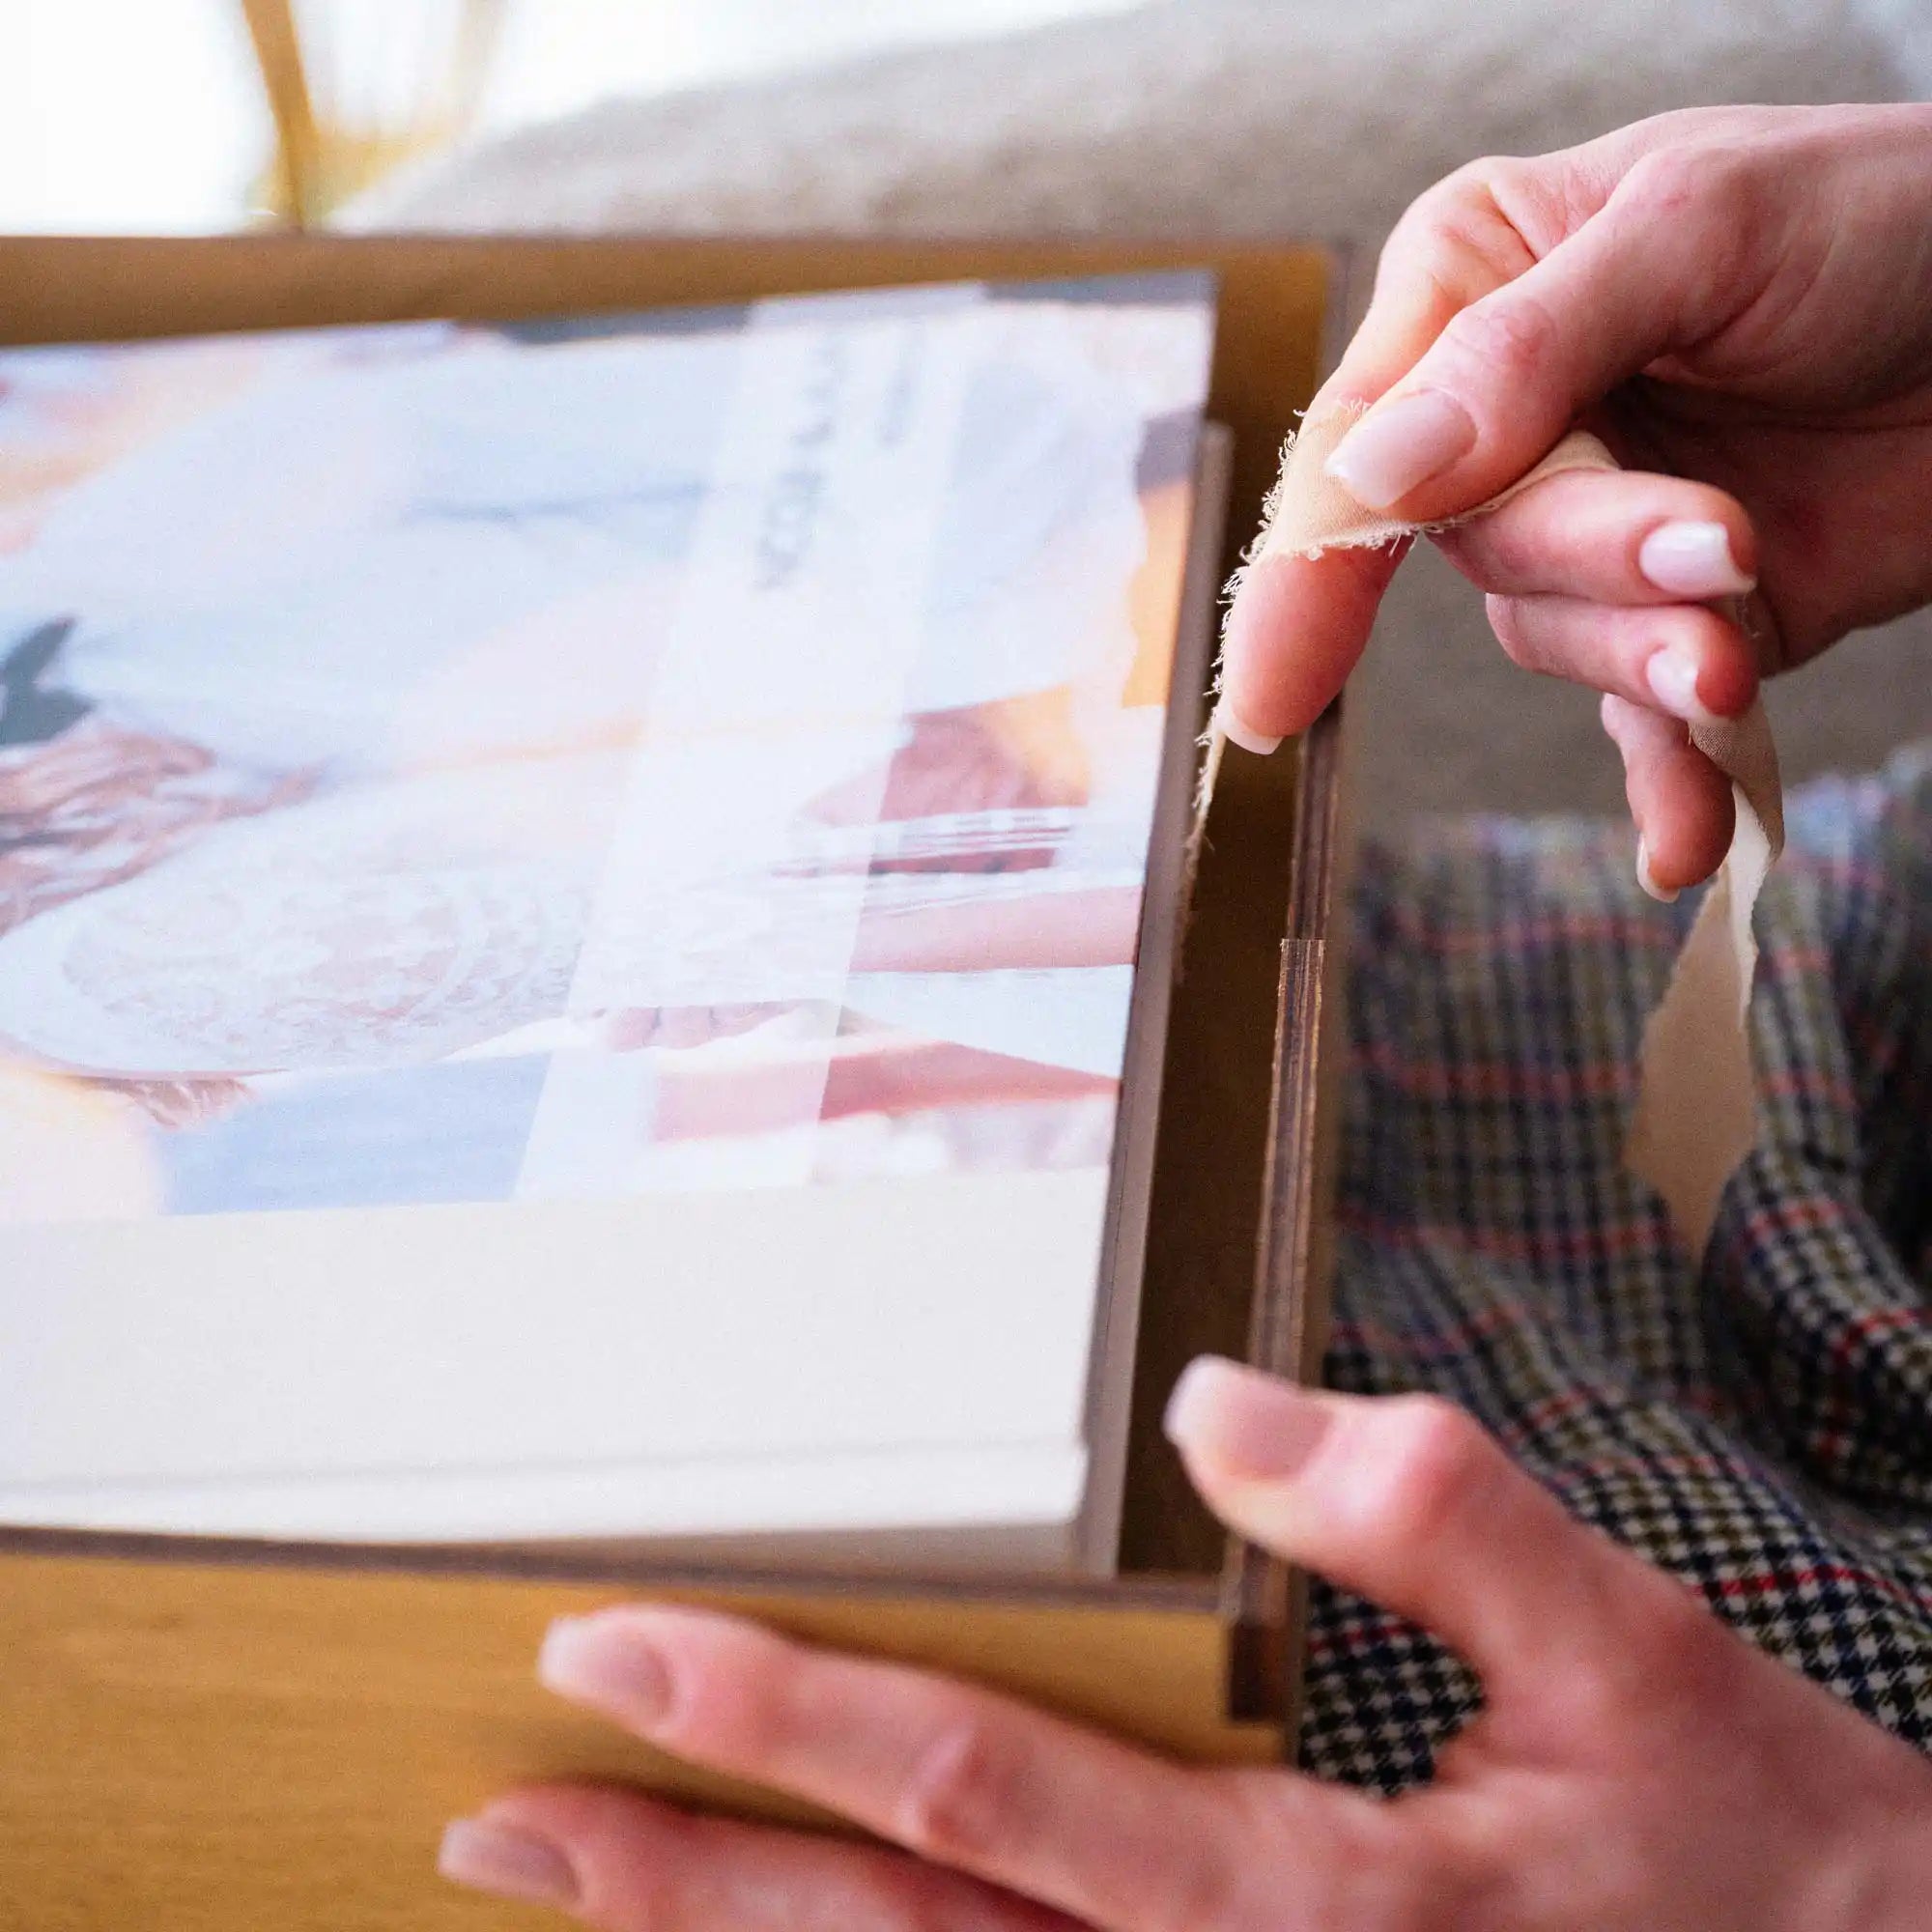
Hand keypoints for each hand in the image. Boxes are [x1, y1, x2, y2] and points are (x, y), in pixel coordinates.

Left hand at [438, 1359, 1931, 1929]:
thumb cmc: (1751, 1854)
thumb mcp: (1634, 1651)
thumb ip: (1433, 1514)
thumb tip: (1221, 1407)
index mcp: (1303, 1909)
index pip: (977, 1796)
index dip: (782, 1714)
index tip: (616, 1645)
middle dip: (675, 1889)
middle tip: (499, 1822)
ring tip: (564, 1896)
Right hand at [1222, 103, 1931, 894]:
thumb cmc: (1884, 215)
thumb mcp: (1699, 229)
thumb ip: (1524, 350)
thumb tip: (1371, 477)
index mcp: (1473, 294)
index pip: (1358, 447)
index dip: (1309, 577)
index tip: (1271, 697)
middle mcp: (1506, 423)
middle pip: (1471, 546)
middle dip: (1590, 557)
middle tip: (1715, 541)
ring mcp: (1589, 528)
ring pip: (1550, 633)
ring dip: (1649, 648)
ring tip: (1746, 620)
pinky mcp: (1674, 616)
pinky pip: (1640, 719)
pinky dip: (1665, 781)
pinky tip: (1685, 847)